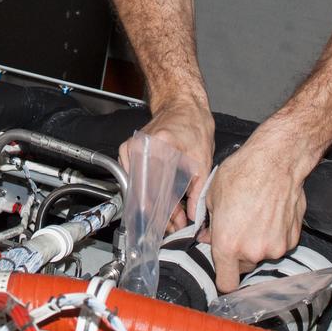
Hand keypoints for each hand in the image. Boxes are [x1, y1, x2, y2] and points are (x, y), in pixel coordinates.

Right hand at [120, 95, 213, 232]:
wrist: (182, 105)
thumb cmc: (193, 125)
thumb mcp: (202, 160)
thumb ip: (197, 191)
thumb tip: (193, 215)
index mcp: (159, 147)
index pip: (155, 190)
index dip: (165, 212)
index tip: (173, 225)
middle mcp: (141, 146)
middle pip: (145, 191)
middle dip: (161, 212)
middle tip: (173, 225)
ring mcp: (132, 147)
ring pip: (139, 187)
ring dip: (154, 204)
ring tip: (170, 216)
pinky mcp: (129, 149)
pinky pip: (135, 178)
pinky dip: (147, 191)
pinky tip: (161, 200)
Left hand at [202, 128, 311, 291]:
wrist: (276, 161)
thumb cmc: (241, 174)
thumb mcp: (212, 197)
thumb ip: (209, 225)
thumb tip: (208, 238)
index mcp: (228, 244)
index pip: (226, 283)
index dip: (222, 277)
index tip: (222, 267)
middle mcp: (253, 251)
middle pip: (243, 266)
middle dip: (238, 252)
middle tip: (237, 227)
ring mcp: (275, 247)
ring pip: (262, 254)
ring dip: (257, 242)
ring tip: (255, 215)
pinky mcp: (292, 239)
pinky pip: (278, 244)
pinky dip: (274, 235)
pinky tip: (270, 213)